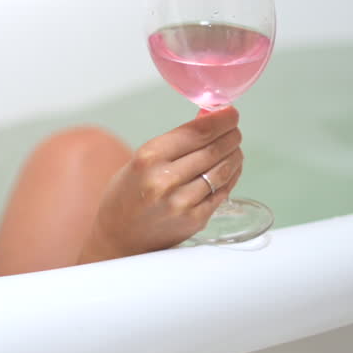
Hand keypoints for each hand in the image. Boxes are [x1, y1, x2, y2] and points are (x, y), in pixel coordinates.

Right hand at [79, 107, 243, 263]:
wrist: (118, 239)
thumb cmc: (126, 195)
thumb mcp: (139, 161)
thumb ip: (173, 144)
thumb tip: (207, 122)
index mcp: (148, 157)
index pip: (196, 132)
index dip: (220, 120)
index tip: (231, 113)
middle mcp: (165, 179)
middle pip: (212, 150)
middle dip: (230, 136)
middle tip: (234, 130)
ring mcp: (182, 202)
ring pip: (221, 171)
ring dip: (234, 155)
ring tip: (235, 149)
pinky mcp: (195, 220)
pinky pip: (222, 192)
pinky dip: (231, 177)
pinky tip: (231, 169)